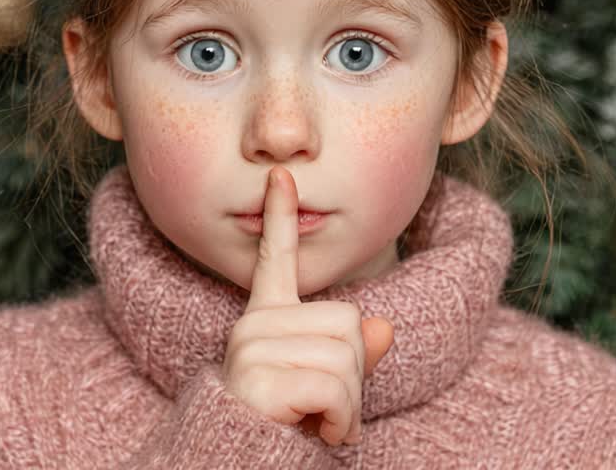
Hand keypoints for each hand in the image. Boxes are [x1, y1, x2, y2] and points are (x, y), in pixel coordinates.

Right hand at [221, 166, 394, 446]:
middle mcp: (252, 327)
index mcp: (264, 321)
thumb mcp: (324, 391)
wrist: (232, 465)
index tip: (281, 175)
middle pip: (349, 323)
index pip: (276, 261)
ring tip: (317, 424)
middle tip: (322, 409)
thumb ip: (352, 356)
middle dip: (354, 376)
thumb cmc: (281, 429)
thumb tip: (383, 328)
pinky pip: (335, 390)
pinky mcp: (259, 379)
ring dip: (348, 407)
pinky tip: (317, 434)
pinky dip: (342, 423)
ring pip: (347, 359)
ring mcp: (252, 350)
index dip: (280, 216)